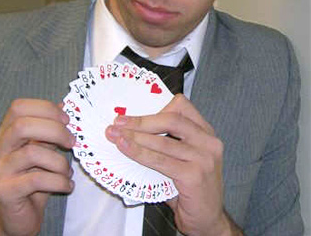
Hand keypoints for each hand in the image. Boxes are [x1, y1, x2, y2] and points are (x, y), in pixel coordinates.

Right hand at [0, 99, 74, 235]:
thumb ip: (49, 131)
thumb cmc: (32, 182)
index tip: (66, 120)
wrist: (14, 218)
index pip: (18, 107)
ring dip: (59, 161)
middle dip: (54, 130)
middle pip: (22, 125)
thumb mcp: (43, 152)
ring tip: (66, 172)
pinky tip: (66, 186)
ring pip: (31, 153)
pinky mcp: (5, 191)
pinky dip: (58, 181)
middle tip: (71, 142)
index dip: (45, 109)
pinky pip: (35, 180)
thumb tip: (63, 106)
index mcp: (6, 134)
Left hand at [105, 94, 239, 235]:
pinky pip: (160, 161)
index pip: (181, 106)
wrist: (208, 219)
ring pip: (162, 141)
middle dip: (141, 120)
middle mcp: (209, 142)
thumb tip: (131, 128)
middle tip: (118, 123)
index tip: (133, 113)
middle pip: (171, 119)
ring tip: (115, 136)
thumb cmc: (190, 188)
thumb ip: (167, 141)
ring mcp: (204, 158)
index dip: (155, 107)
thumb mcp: (183, 158)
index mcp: (205, 132)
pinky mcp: (195, 175)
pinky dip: (139, 153)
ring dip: (134, 137)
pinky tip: (126, 149)